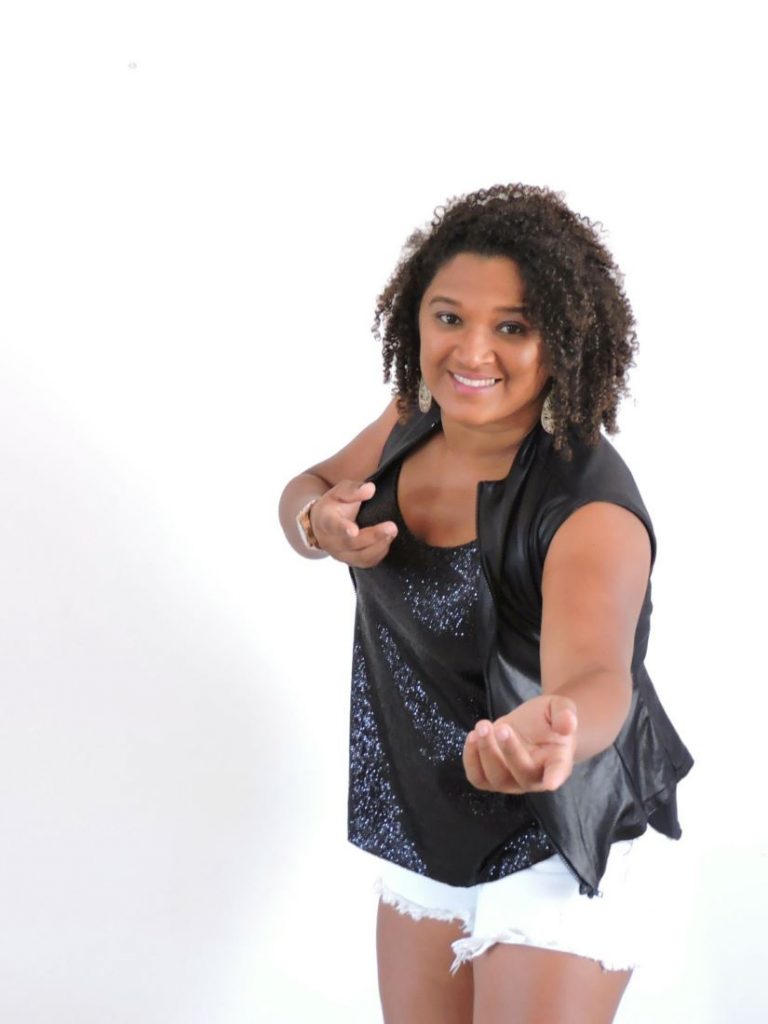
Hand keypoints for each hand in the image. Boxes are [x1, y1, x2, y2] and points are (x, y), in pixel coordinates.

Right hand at [310, 480, 397, 567]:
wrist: (322, 525)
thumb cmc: (334, 505)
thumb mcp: (339, 492)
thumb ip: (353, 490)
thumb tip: (370, 489)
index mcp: (326, 521)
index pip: (333, 526)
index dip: (343, 529)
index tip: (354, 530)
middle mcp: (332, 542)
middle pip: (352, 544)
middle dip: (373, 536)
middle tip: (392, 527)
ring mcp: (341, 555)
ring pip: (361, 557)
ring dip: (380, 546)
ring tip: (392, 533)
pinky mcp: (352, 562)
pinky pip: (367, 562)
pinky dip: (380, 553)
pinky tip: (388, 541)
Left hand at [462, 694, 577, 793]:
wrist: (535, 726)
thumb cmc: (551, 719)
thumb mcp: (561, 707)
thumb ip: (565, 713)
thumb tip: (568, 724)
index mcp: (558, 761)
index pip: (557, 772)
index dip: (555, 777)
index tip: (552, 782)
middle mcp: (535, 777)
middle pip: (522, 774)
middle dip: (510, 751)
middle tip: (503, 728)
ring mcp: (513, 781)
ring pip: (496, 778)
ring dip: (486, 752)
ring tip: (482, 726)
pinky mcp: (492, 777)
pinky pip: (478, 778)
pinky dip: (471, 760)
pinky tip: (472, 737)